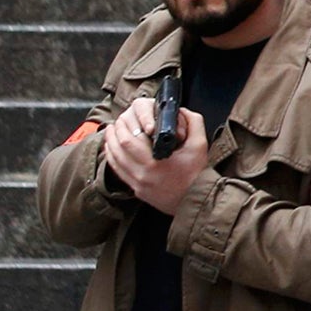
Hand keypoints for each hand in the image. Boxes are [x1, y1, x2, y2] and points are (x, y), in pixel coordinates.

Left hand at [103, 97, 208, 217]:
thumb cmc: (198, 174)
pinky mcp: (137, 190)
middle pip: (118, 148)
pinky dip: (112, 158)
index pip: (129, 139)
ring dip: (110, 143)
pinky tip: (113, 149)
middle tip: (116, 123)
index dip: (123, 126)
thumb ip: (193, 123)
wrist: (196, 201)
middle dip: (115, 132)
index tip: (124, 118)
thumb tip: (181, 110)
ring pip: (114, 159)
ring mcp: (138, 183)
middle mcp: (143, 173)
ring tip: (111, 133)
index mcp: (157, 161)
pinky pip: (118, 172)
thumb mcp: (200, 145)